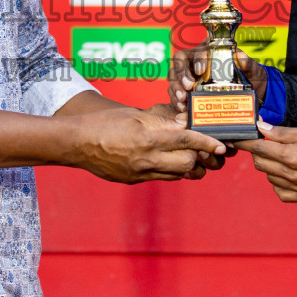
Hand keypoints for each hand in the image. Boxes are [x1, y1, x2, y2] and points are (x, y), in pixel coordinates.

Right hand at [69, 106, 226, 183]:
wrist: (76, 143)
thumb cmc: (105, 123)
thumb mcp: (135, 115)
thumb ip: (162, 121)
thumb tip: (185, 124)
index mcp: (148, 139)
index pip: (186, 141)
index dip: (206, 143)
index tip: (220, 145)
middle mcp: (146, 159)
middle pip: (187, 164)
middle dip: (197, 156)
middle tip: (198, 147)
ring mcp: (140, 173)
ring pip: (176, 175)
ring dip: (185, 165)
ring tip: (183, 153)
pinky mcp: (134, 181)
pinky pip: (161, 178)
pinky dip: (169, 169)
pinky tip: (164, 159)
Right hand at [167, 46, 267, 115]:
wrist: (251, 92)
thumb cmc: (249, 76)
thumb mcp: (252, 69)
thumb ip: (248, 63)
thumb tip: (241, 58)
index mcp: (210, 51)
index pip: (199, 50)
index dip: (198, 59)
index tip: (201, 71)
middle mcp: (196, 60)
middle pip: (179, 62)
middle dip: (181, 75)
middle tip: (187, 89)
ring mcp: (189, 74)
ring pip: (174, 76)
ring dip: (175, 88)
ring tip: (183, 101)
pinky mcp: (186, 89)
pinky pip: (175, 91)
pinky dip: (176, 99)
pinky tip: (182, 107)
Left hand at [235, 124, 296, 202]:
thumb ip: (284, 133)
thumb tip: (262, 128)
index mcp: (293, 156)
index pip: (259, 149)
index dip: (246, 142)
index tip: (238, 139)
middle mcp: (293, 175)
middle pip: (261, 165)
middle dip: (259, 153)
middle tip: (266, 143)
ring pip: (269, 178)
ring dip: (269, 167)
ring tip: (282, 157)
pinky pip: (281, 193)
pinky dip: (279, 184)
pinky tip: (287, 174)